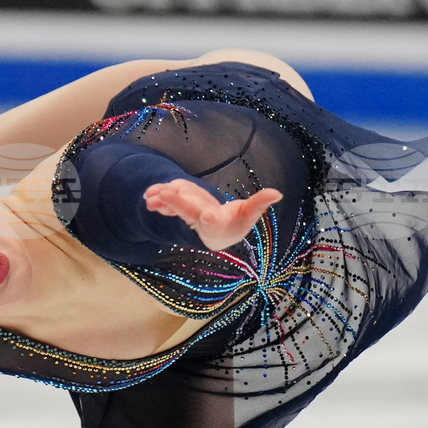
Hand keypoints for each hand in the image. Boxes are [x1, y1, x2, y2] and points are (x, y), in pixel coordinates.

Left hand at [143, 180, 282, 250]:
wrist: (216, 235)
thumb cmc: (235, 224)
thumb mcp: (249, 214)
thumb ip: (260, 203)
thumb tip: (278, 193)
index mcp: (216, 223)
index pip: (209, 218)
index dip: (204, 216)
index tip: (203, 214)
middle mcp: (200, 220)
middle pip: (187, 210)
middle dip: (176, 203)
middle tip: (165, 194)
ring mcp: (187, 215)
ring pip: (173, 207)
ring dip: (161, 201)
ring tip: (150, 196)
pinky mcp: (179, 209)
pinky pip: (167, 205)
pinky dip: (158, 200)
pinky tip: (149, 196)